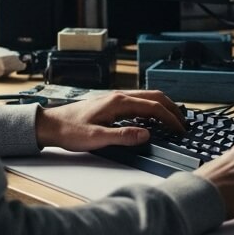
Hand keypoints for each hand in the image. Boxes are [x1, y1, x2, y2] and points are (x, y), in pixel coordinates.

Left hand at [34, 90, 184, 150]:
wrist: (50, 125)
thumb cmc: (70, 131)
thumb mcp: (97, 138)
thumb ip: (123, 136)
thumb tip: (146, 134)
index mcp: (118, 102)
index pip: (153, 107)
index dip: (170, 118)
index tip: (179, 129)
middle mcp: (119, 96)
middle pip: (154, 97)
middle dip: (172, 109)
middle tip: (183, 123)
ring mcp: (115, 98)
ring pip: (147, 97)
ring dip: (163, 106)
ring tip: (172, 119)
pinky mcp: (111, 103)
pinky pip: (139, 101)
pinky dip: (152, 107)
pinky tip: (152, 118)